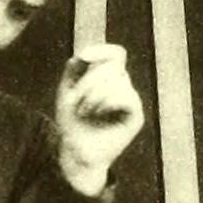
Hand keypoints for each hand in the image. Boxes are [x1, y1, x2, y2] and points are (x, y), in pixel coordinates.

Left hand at [55, 44, 143, 195]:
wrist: (75, 153)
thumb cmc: (71, 124)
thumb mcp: (66, 92)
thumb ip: (74, 70)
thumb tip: (82, 54)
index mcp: (108, 79)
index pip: (116, 54)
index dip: (102, 50)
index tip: (83, 56)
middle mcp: (123, 87)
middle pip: (113, 66)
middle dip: (89, 81)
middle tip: (77, 102)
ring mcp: (131, 101)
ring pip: (119, 80)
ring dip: (95, 94)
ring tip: (85, 111)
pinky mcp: (136, 116)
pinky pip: (127, 96)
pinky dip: (108, 102)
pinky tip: (98, 114)